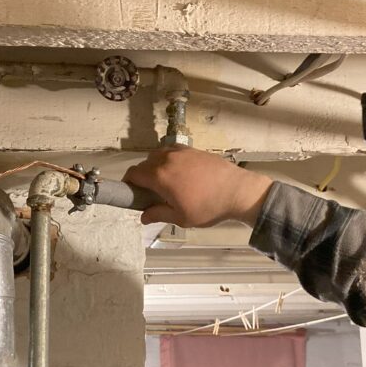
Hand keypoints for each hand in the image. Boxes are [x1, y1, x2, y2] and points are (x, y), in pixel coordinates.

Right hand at [122, 147, 272, 226]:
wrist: (237, 190)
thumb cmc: (208, 207)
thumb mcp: (181, 217)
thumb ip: (158, 214)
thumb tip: (142, 217)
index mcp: (159, 175)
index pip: (133, 173)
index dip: (128, 183)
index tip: (132, 193)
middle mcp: (166, 158)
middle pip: (144, 164)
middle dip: (142, 177)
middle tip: (150, 192)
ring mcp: (180, 151)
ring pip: (158, 155)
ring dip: (155, 166)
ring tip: (165, 182)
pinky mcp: (192, 149)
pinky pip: (172, 151)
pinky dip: (168, 160)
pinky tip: (178, 172)